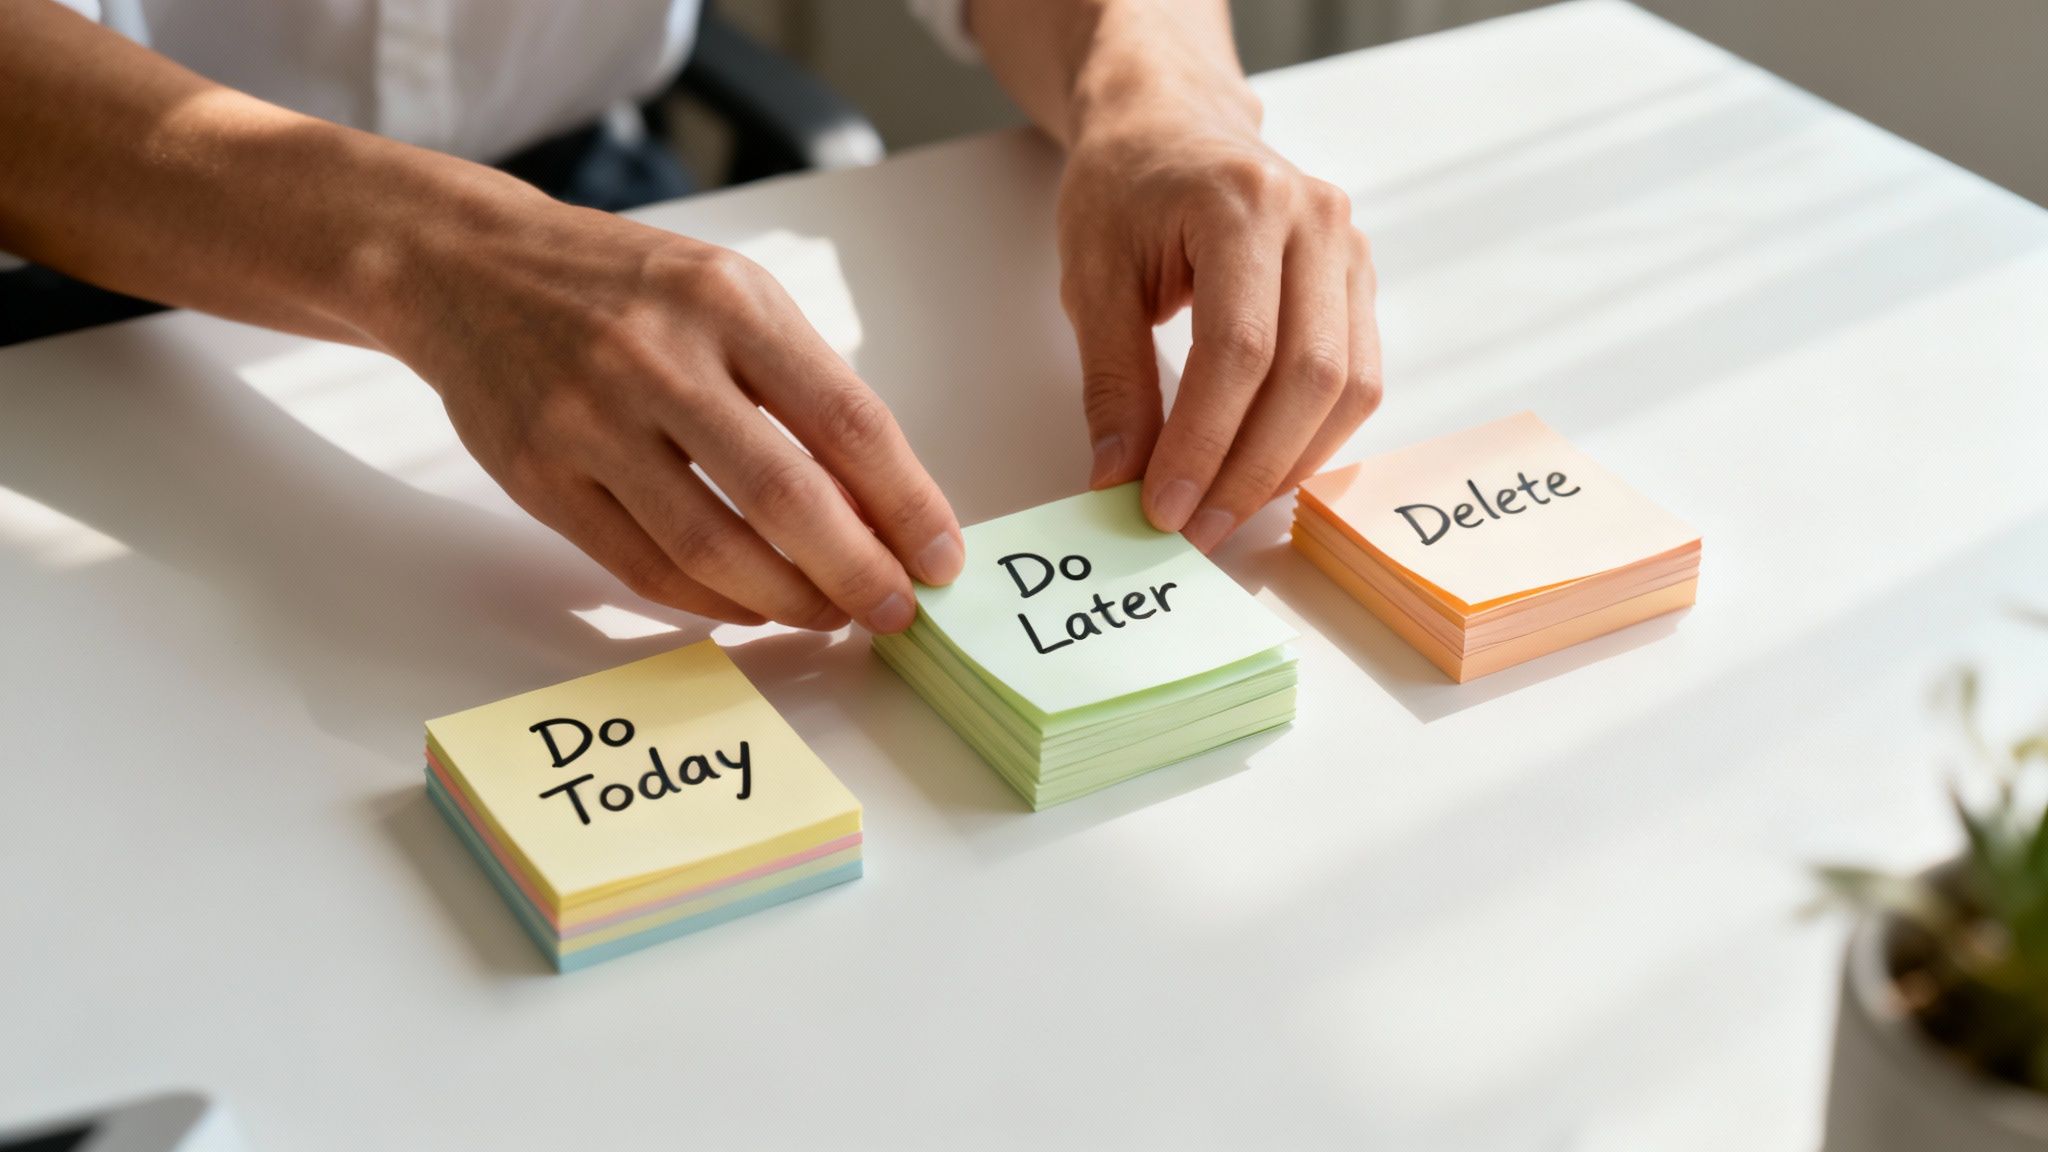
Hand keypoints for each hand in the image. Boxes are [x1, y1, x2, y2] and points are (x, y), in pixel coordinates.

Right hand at [377, 189, 963, 631]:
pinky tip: (751, 608)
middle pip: (787, 496)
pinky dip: (711, 603)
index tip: (942, 560)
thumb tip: (886, 505)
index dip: (908, 505)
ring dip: (787, 599)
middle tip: (897, 611)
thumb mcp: (729, 293)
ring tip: (829, 613)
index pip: (848, 422)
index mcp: (730, 303)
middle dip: (859, 571)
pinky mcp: (538, 476)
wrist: (466, 267)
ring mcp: (590, 421)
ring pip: (711, 547)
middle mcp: (660, 359)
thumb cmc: (627, 288)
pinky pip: (643, 569)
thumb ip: (805, 386)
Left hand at [1055, 93, 1382, 551]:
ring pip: (1348, 388)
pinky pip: (1357, 380)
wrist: (1170, 125)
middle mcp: (1316, 220)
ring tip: (1222, 513)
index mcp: (1243, 203)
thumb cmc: (1125, 190)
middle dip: (1248, 469)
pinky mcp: (1360, 282)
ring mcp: (1350, 249)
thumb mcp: (1092, 279)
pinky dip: (1313, 440)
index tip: (1161, 506)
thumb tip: (1118, 481)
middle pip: (1307, 376)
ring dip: (1288, 466)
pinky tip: (1261, 471)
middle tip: (1192, 528)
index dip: (1203, 442)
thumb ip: (1111, 382)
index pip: (1239, 349)